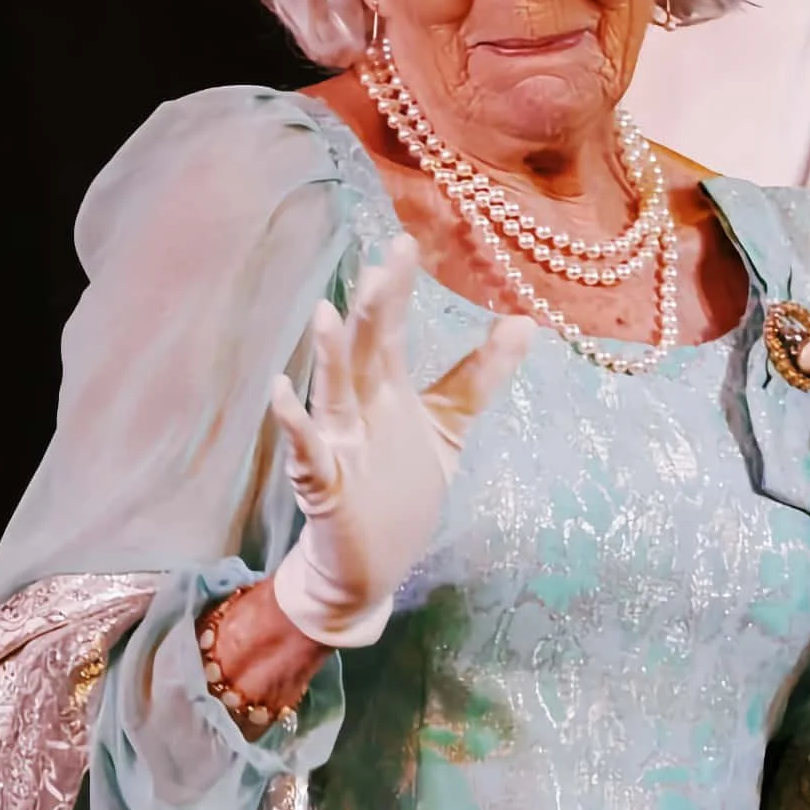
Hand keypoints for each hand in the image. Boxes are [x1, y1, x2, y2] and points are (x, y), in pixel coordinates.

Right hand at [266, 237, 533, 647]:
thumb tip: (526, 321)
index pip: (390, 333)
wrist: (368, 567)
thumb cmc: (400, 489)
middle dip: (371, 310)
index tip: (404, 242)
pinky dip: (294, 426)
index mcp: (387, 393)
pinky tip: (283, 394)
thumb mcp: (448, 428)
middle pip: (363, 353)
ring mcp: (338, 446)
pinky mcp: (324, 487)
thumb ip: (479, 376)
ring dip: (328, 357)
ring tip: (326, 315)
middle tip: (380, 263)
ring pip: (332, 394)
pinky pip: (307, 453)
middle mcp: (359, 411)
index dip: (397, 292)